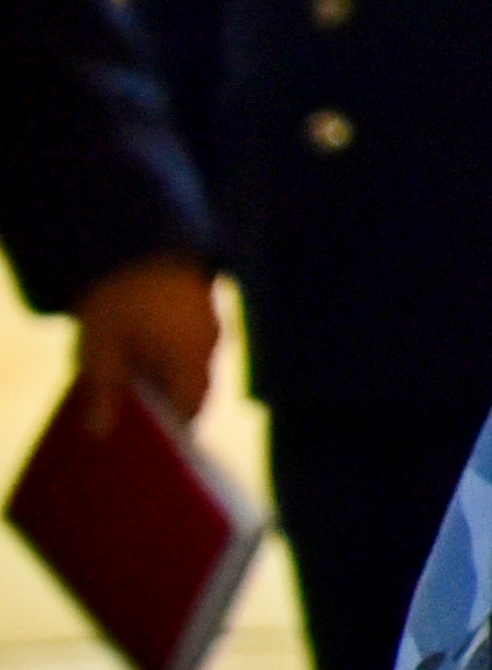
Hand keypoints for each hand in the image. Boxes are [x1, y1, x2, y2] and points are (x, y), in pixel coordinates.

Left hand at [69, 256, 220, 434]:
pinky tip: (150, 338)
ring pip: (196, 361)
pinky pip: (195, 337)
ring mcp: (212, 322)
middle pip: (196, 387)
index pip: (191, 410)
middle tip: (140, 403)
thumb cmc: (122, 296)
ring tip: (140, 368)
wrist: (141, 235)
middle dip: (172, 398)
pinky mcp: (206, 302)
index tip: (152, 434)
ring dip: (173, 370)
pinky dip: (177, 347)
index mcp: (188, 362)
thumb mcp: (101, 347)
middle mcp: (210, 346)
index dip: (173, 427)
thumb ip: (104, 390)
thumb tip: (102, 431)